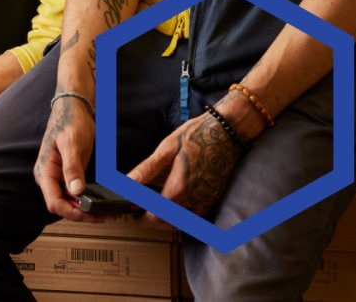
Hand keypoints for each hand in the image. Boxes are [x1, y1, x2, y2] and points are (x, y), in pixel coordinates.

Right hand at [33, 95, 94, 219]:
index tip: (90, 214)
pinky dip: (87, 200)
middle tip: (105, 215)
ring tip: (106, 212)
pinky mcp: (68, 173)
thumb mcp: (72, 143)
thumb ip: (72, 168)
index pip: (54, 203)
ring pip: (70, 202)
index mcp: (45, 171)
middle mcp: (49, 177)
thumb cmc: (69, 119)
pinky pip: (76, 193)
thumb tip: (75, 192)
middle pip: (63, 206)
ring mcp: (58, 176)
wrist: (73, 104)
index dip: (72, 212)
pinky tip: (100, 201)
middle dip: (83, 214)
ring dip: (86, 210)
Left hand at [128, 110, 242, 222]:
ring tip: (156, 204)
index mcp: (178, 190)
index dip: (140, 217)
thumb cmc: (197, 135)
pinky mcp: (213, 201)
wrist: (227, 132)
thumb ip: (146, 170)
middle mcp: (193, 202)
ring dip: (165, 219)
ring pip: (180, 223)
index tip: (133, 210)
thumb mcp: (167, 148)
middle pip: (166, 224)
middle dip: (151, 218)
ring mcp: (205, 204)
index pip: (154, 218)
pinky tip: (176, 202)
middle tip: (141, 206)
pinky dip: (181, 216)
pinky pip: (194, 218)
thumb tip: (127, 182)